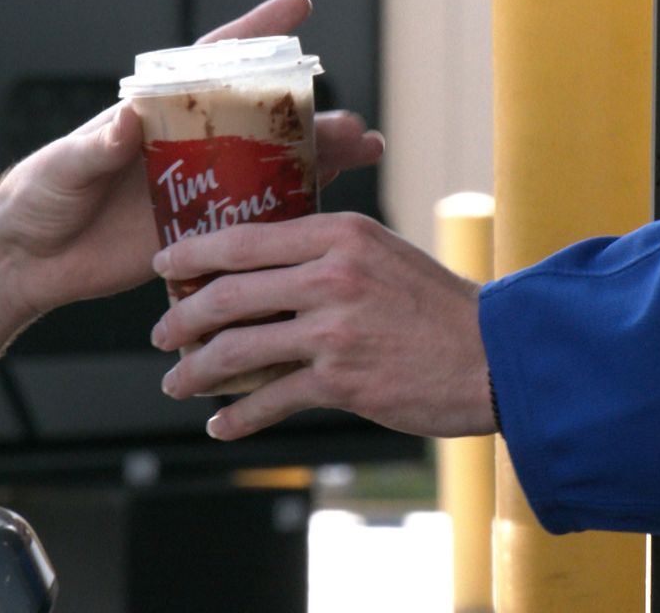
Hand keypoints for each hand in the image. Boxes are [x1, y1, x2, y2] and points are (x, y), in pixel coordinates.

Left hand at [0, 0, 383, 314]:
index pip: (215, 64)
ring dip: (321, 160)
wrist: (32, 260)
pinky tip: (332, 209)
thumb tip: (125, 122)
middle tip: (352, 123)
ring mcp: (202, 187)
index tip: (298, 9)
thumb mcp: (64, 164)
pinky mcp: (204, 232)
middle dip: (312, 117)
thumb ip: (96, 145)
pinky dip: (296, 211)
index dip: (257, 34)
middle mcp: (190, 145)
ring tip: (364, 154)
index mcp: (159, 113)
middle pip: (263, 121)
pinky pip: (258, 218)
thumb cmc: (40, 197)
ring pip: (273, 167)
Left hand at [148, 213, 496, 439]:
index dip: (195, 252)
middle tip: (163, 333)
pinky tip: (222, 425)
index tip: (166, 263)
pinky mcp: (342, 381)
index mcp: (342, 234)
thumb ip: (333, 255)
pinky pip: (270, 399)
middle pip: (229, 293)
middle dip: (181, 317)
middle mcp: (333, 274)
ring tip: (179, 382)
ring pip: (237, 349)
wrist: (496, 355)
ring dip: (196, 371)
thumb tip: (273, 271)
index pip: (247, 237)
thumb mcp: (387, 257)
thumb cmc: (443, 308)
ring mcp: (334, 329)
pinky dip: (237, 416)